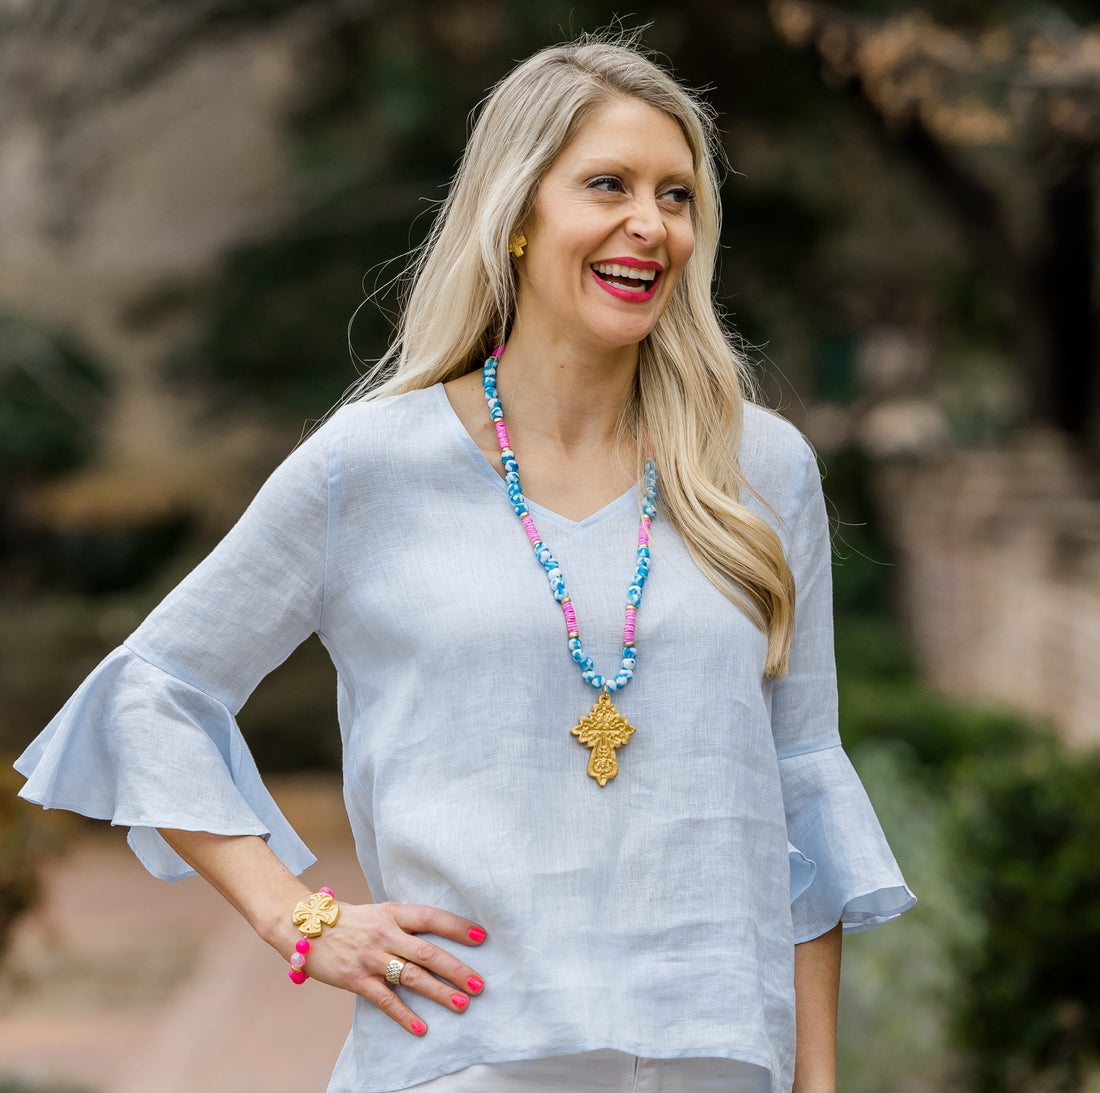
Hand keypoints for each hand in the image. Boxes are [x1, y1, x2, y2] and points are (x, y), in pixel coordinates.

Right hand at [286, 900, 485, 1035]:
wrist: (304, 926)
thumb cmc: (349, 921)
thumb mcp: (379, 913)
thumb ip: (404, 924)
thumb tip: (439, 937)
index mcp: (392, 913)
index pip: (431, 917)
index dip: (457, 927)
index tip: (482, 937)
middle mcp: (384, 933)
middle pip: (427, 952)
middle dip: (455, 968)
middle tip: (479, 984)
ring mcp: (370, 957)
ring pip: (411, 976)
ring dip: (438, 992)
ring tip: (461, 1004)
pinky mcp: (356, 979)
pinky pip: (385, 1000)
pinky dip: (404, 1015)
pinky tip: (421, 1028)